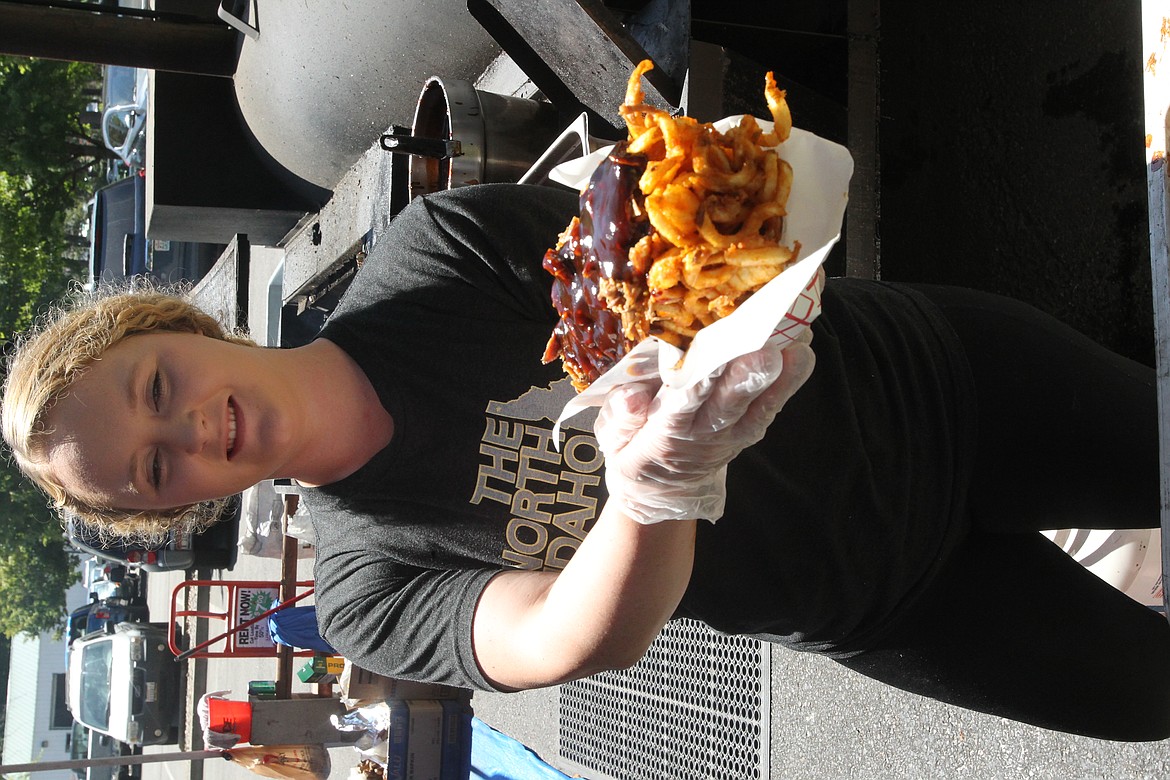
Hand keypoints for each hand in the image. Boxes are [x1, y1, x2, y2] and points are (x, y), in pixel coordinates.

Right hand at [595, 331, 814, 522]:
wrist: (660, 490)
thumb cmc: (632, 448)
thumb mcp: (612, 439)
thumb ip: (619, 416)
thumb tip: (632, 396)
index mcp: (666, 431)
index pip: (684, 403)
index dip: (700, 382)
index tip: (713, 356)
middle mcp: (705, 433)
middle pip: (730, 402)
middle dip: (749, 374)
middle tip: (768, 348)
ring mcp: (732, 433)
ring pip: (759, 404)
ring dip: (780, 374)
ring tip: (798, 340)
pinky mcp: (750, 430)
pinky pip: (772, 406)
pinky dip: (789, 380)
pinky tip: (803, 351)